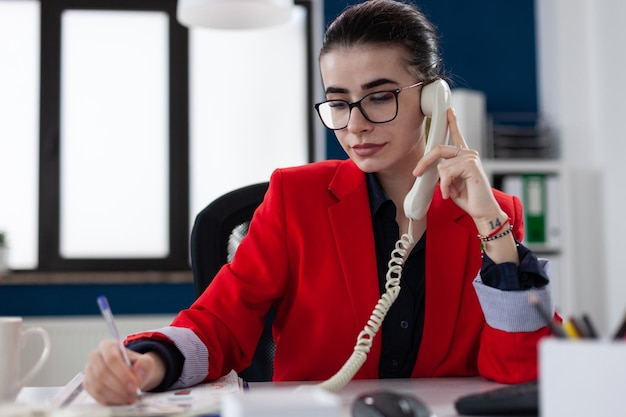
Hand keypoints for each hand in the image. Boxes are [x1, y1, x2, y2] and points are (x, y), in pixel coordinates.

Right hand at [83, 339, 165, 404]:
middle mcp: (95, 356)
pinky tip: (122, 400)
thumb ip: (144, 365)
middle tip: (133, 395)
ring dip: (115, 396)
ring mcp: (89, 371)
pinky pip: (96, 395)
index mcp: (108, 345)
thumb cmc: (137, 365)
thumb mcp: (146, 362)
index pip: (111, 358)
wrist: (132, 373)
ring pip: (98, 386)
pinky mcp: (88, 384)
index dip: (122, 374)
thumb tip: (136, 374)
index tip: (134, 385)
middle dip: (119, 387)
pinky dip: (110, 400)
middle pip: (102, 373)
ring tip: (130, 398)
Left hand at [413, 107, 502, 224]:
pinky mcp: (471, 165)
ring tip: (451, 192)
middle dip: (424, 162)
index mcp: (463, 156)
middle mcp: (468, 153)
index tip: (448, 110)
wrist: (482, 211)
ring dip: (443, 183)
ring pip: (441, 165)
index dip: (452, 121)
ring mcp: (471, 158)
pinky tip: (453, 194)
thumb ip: (443, 171)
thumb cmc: (468, 198)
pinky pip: (446, 172)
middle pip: (438, 148)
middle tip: (416, 173)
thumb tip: (430, 167)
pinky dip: (446, 186)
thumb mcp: (450, 182)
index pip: (456, 134)